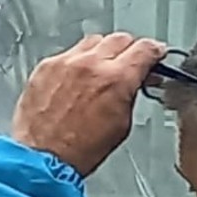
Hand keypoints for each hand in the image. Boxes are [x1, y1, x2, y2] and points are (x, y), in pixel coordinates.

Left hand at [12, 34, 166, 177]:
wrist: (41, 158)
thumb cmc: (79, 150)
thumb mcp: (121, 124)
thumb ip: (130, 93)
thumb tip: (135, 82)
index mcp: (116, 79)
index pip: (145, 48)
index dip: (154, 51)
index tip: (154, 54)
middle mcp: (91, 65)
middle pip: (120, 39)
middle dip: (129, 50)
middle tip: (129, 64)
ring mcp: (65, 62)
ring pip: (93, 41)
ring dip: (102, 52)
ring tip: (100, 71)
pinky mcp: (45, 66)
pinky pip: (68, 53)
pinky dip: (76, 61)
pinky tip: (76, 79)